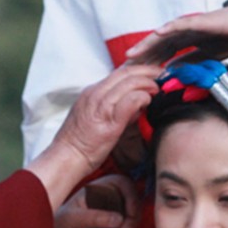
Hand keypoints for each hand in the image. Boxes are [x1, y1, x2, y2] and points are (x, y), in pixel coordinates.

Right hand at [27, 63, 159, 209]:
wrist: (65, 158)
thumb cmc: (81, 143)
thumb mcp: (96, 117)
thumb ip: (116, 108)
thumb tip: (137, 103)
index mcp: (92, 92)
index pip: (119, 73)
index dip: (139, 69)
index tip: (152, 71)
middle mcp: (95, 94)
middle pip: (125, 72)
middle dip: (147, 70)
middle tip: (162, 73)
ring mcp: (100, 106)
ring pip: (128, 83)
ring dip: (147, 82)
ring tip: (158, 87)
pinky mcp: (108, 122)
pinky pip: (129, 101)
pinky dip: (141, 97)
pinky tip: (148, 101)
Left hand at [53, 174, 141, 227]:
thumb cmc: (58, 226)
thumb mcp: (72, 218)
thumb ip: (95, 217)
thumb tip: (119, 220)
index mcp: (101, 189)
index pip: (126, 186)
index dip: (133, 199)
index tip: (131, 214)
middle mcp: (111, 203)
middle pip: (134, 213)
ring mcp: (114, 222)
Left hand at [125, 0, 227, 63]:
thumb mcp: (209, 56)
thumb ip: (191, 62)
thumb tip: (172, 73)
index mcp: (186, 40)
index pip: (160, 55)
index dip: (145, 65)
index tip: (130, 79)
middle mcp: (184, 31)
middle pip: (156, 45)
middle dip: (139, 58)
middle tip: (120, 71)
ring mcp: (192, 24)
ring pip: (163, 35)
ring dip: (146, 44)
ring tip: (130, 55)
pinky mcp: (203, 20)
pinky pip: (183, 24)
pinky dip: (169, 29)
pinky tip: (157, 34)